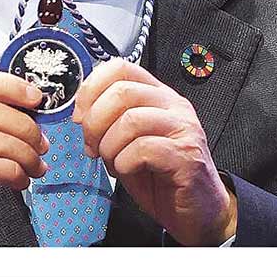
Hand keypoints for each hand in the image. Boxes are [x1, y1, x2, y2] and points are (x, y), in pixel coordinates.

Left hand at [72, 61, 235, 244]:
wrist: (196, 209)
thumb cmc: (160, 176)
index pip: (119, 68)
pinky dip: (124, 163)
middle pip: (121, 92)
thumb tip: (81, 113)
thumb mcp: (127, 142)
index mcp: (157, 96)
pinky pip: (143, 149)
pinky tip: (128, 171)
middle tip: (93, 147)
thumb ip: (109, 121)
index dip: (90, 90)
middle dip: (94, 123)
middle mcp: (173, 106)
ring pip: (130, 120)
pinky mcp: (186, 155)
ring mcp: (183, 128)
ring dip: (109, 147)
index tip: (80, 118)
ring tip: (114, 163)